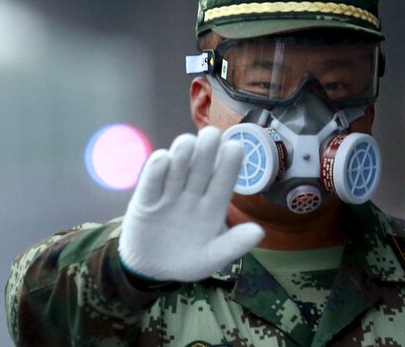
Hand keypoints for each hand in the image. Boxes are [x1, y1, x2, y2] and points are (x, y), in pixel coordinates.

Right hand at [118, 126, 264, 281]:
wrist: (150, 270)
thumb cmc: (186, 261)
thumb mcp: (211, 259)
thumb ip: (233, 246)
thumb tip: (259, 232)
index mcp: (212, 207)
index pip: (223, 182)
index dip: (229, 165)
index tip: (236, 148)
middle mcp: (192, 194)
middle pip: (200, 167)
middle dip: (206, 149)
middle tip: (212, 134)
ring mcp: (168, 194)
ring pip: (177, 168)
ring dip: (182, 155)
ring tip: (188, 144)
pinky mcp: (145, 200)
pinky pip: (150, 182)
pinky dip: (155, 170)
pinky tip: (163, 159)